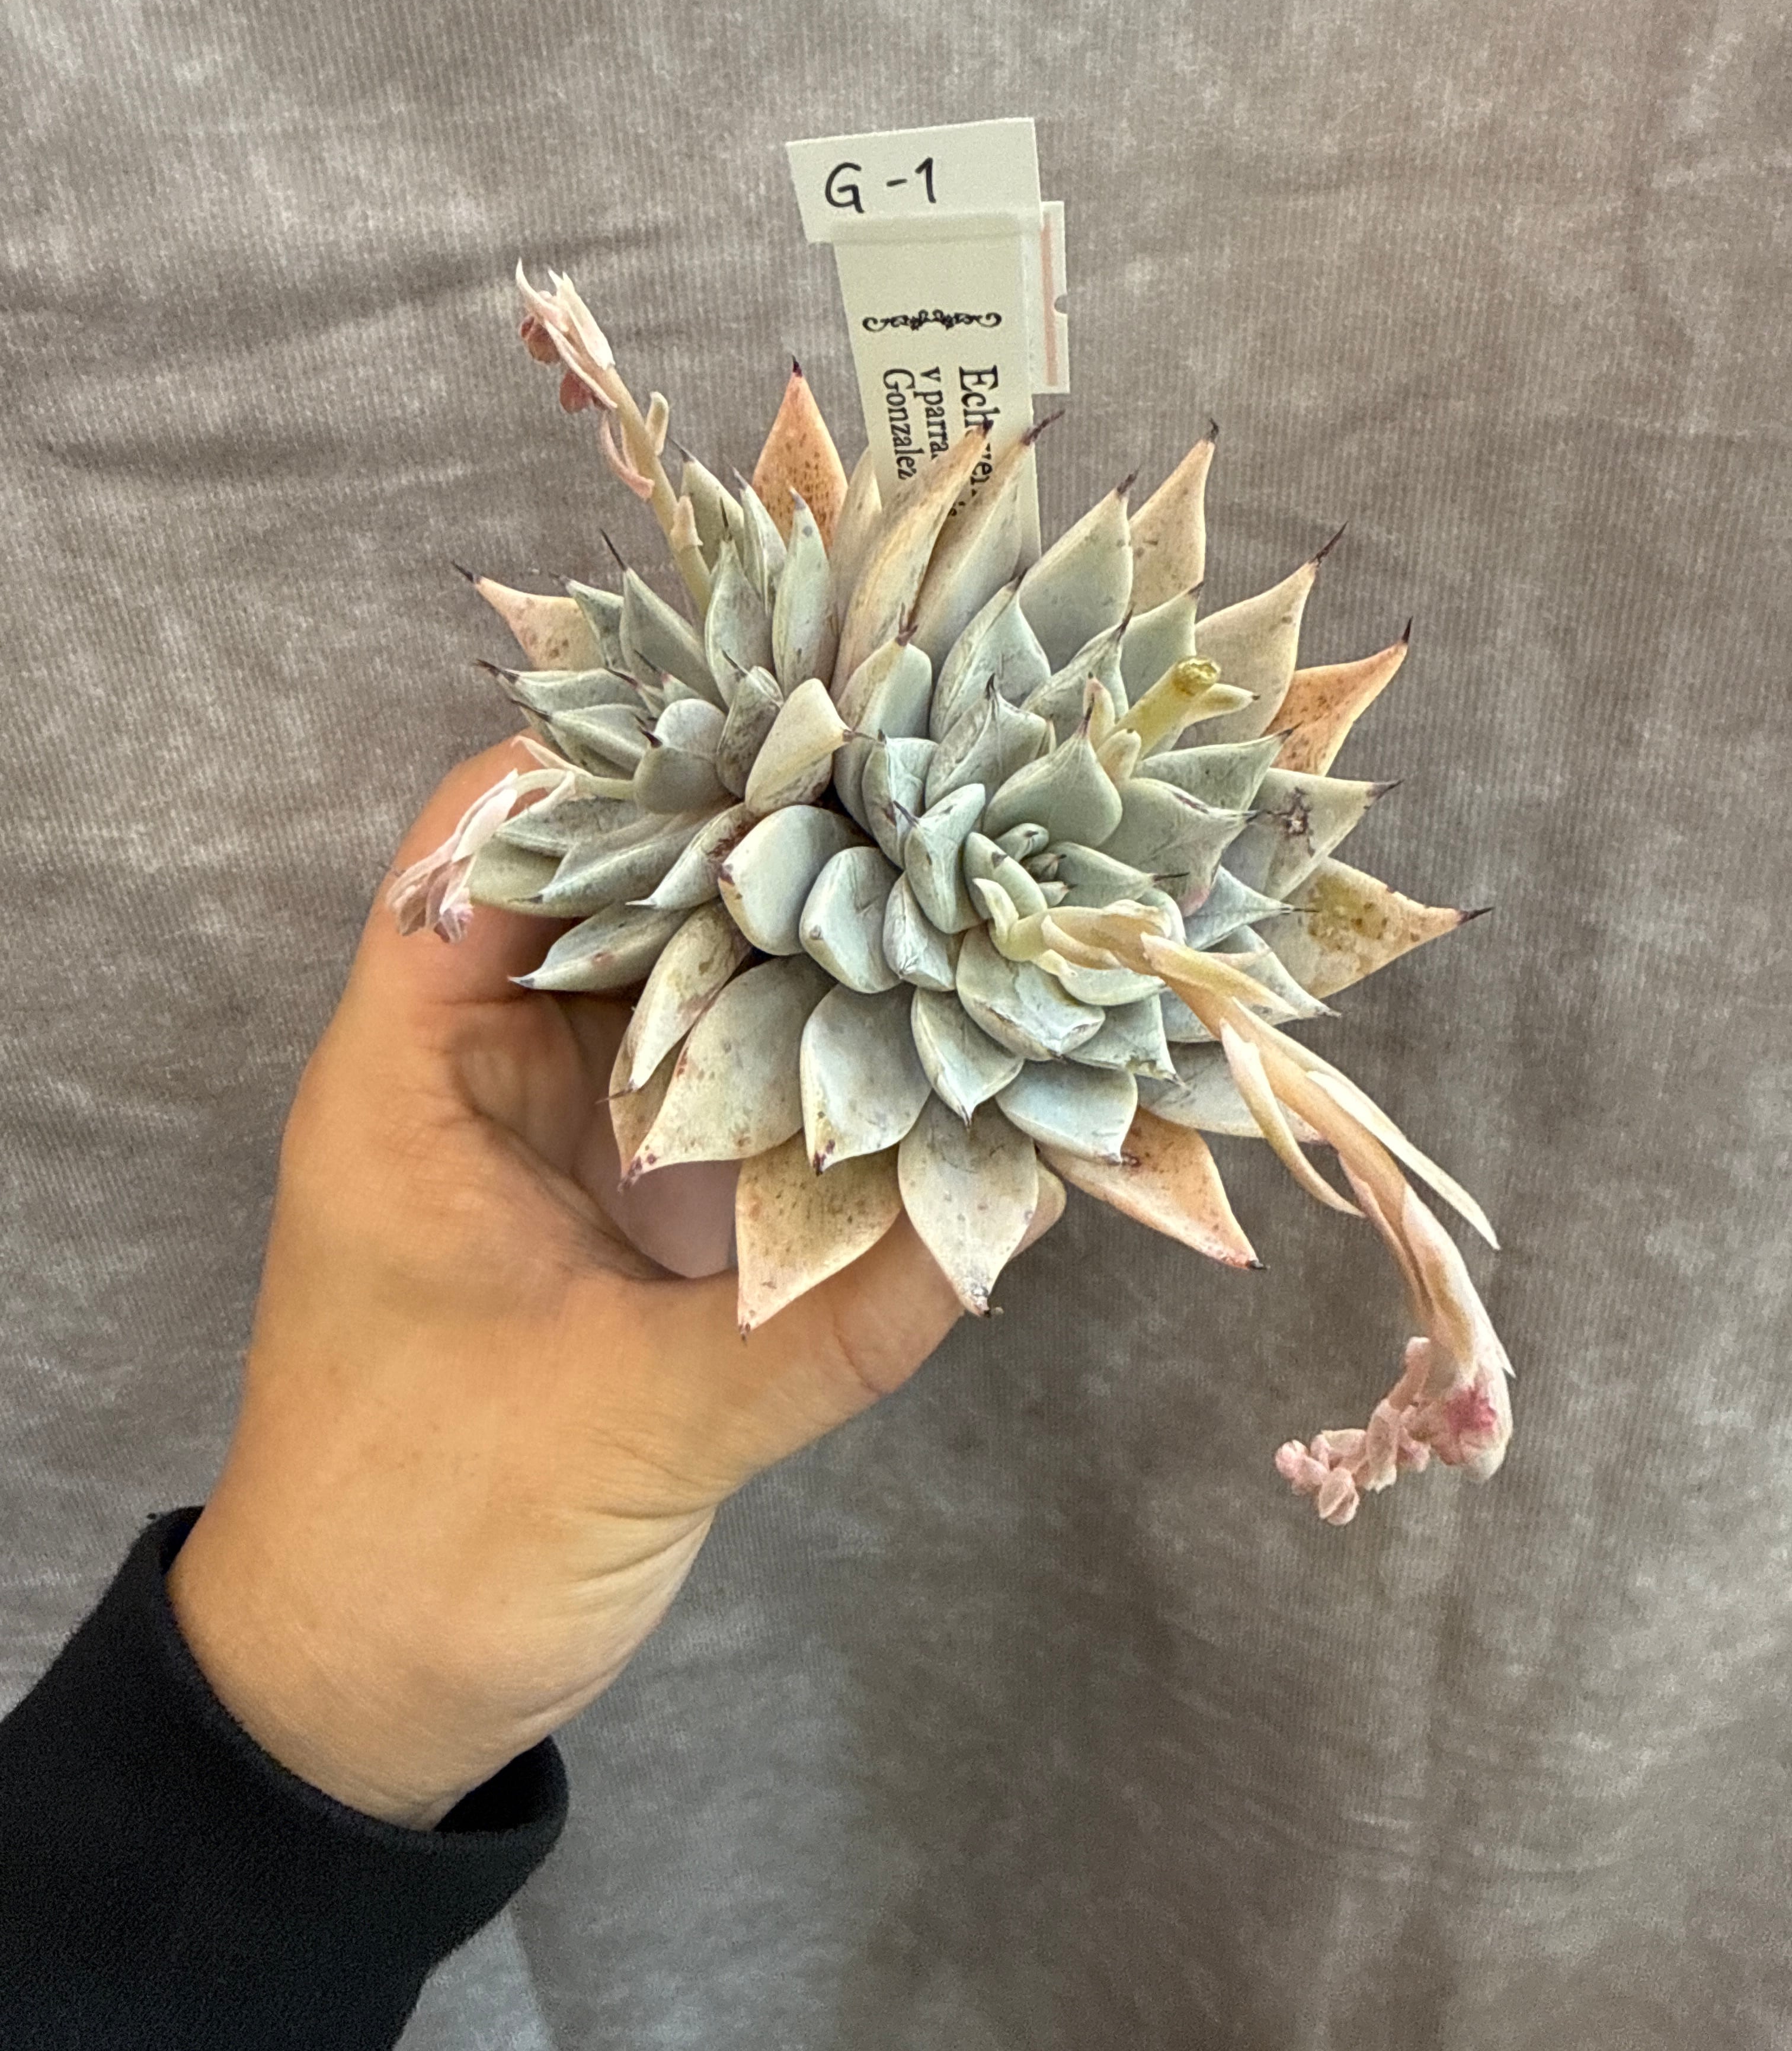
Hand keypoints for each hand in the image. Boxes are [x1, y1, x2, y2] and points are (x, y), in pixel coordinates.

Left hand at [167, 744, 975, 1826]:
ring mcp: (556, 1134)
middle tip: (918, 784)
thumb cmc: (433, 1548)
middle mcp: (481, 1076)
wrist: (366, 1691)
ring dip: (798, 948)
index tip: (782, 727)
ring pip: (679, 986)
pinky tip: (927, 1030)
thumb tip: (1026, 1202)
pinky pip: (722, 1089)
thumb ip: (837, 1319)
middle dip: (751, 841)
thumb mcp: (639, 1427)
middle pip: (609, 896)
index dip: (622, 769)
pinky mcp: (622, 1200)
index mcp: (413, 1080)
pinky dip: (812, 1062)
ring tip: (949, 879)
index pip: (489, 850)